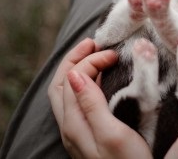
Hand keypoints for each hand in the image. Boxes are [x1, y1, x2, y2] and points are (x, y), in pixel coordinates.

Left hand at [47, 38, 152, 158]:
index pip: (73, 78)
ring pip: (67, 91)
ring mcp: (77, 130)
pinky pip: (77, 100)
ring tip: (96, 55)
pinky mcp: (86, 133)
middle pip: (62, 82)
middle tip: (96, 42)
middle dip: (76, 57)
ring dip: (78, 68)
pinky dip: (84, 82)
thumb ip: (90, 105)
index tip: (114, 54)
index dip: (90, 60)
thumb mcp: (111, 134)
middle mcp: (70, 125)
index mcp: (74, 122)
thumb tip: (75, 73)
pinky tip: (100, 80)